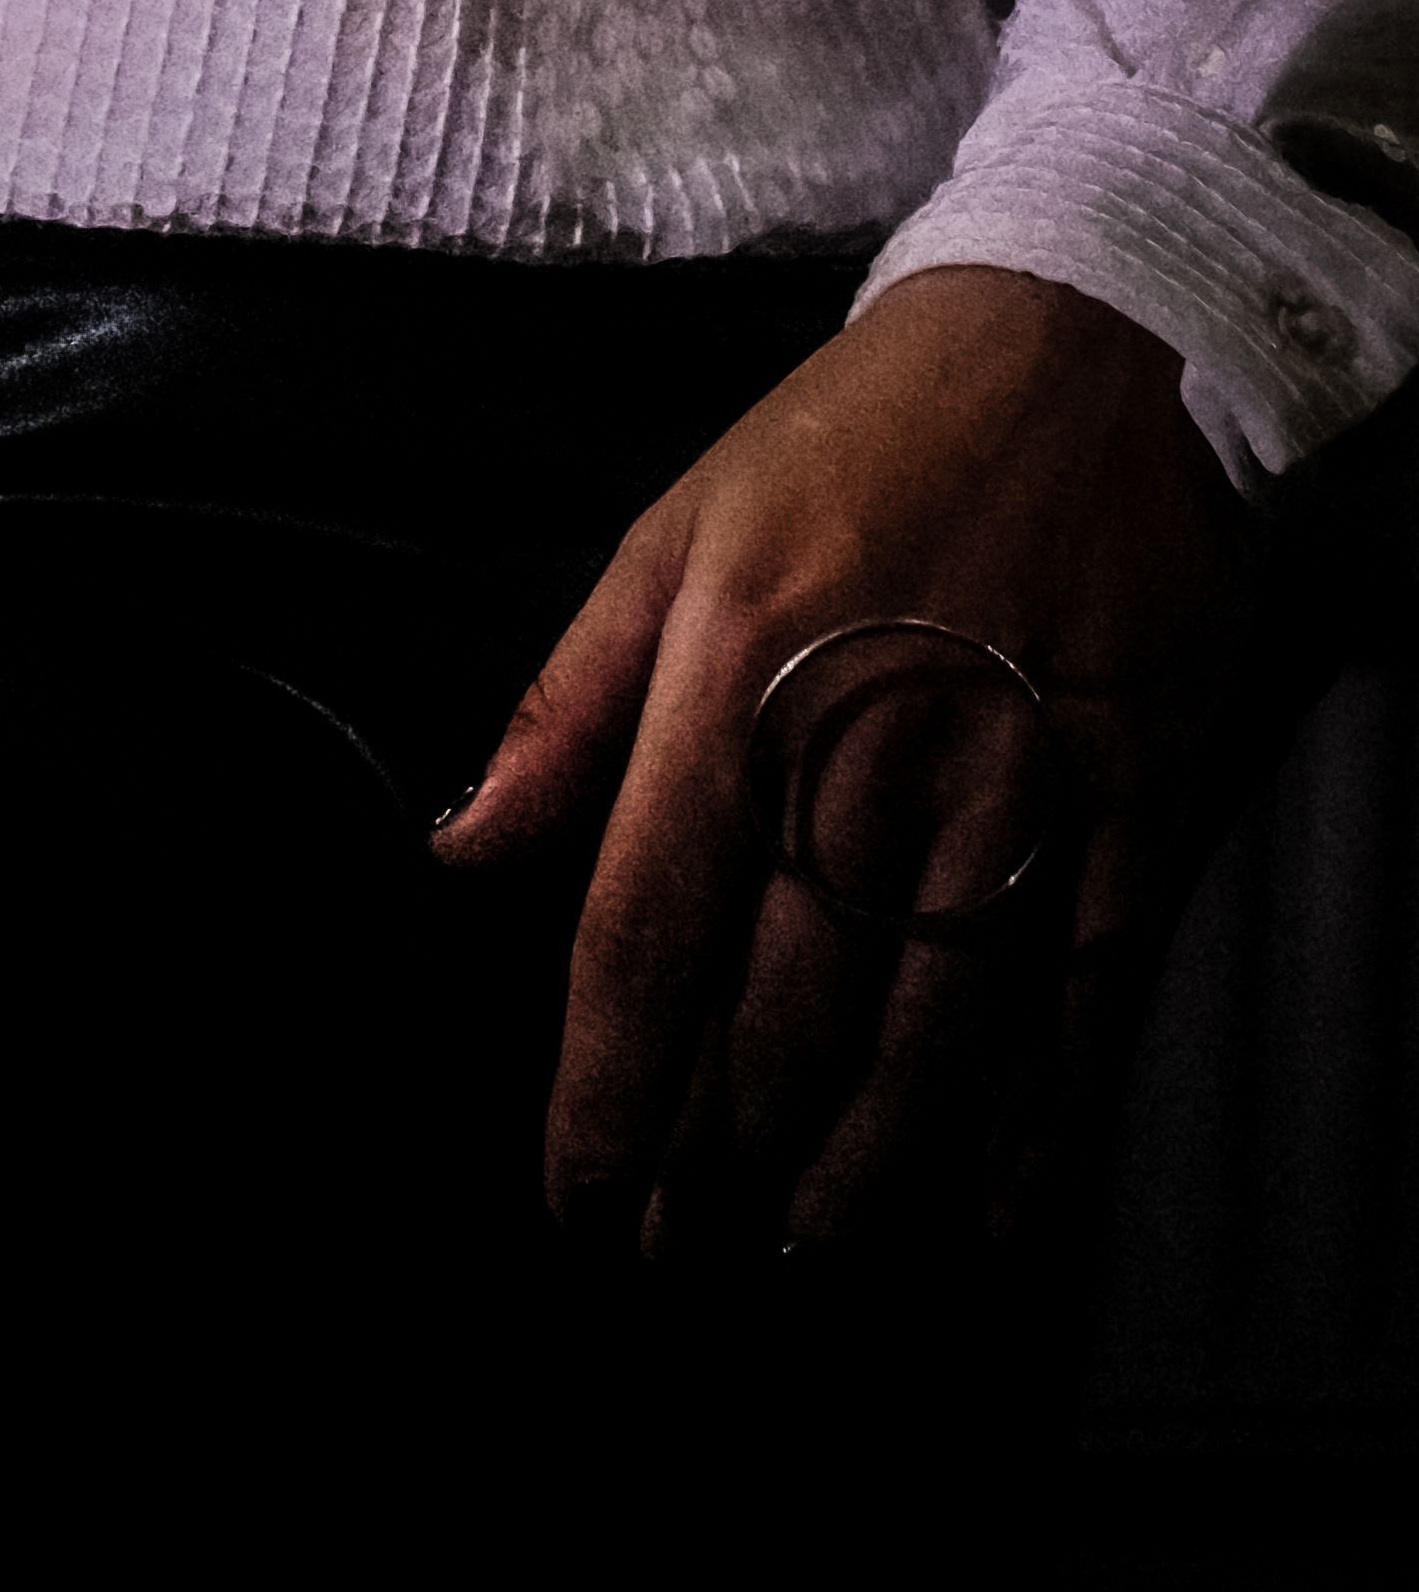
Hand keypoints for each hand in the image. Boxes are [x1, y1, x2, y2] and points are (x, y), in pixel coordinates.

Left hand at [433, 267, 1256, 1263]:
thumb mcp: (678, 528)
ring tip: (806, 1250)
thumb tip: (458, 846)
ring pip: (927, 1031)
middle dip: (716, 1152)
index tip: (577, 1195)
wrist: (1085, 337)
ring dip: (861, 1166)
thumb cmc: (856, 434)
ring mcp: (1013, 781)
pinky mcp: (1132, 795)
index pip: (644, 926)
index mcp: (735, 676)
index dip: (606, 1084)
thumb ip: (568, 699)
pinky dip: (1034, 1124)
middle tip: (679, 1254)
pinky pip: (1079, 998)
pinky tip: (989, 1213)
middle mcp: (867, 746)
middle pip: (780, 1007)